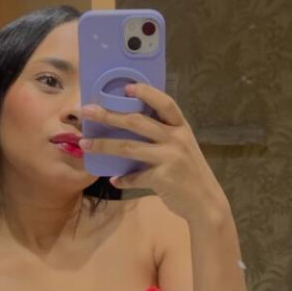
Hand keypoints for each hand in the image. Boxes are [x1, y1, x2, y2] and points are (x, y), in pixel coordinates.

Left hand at [80, 82, 229, 226]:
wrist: (206, 203)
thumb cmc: (190, 174)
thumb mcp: (182, 149)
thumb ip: (163, 137)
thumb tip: (129, 131)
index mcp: (181, 128)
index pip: (165, 103)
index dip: (146, 93)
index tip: (126, 87)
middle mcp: (176, 139)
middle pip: (137, 122)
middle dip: (109, 115)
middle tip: (88, 111)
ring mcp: (169, 157)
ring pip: (128, 147)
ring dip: (103, 145)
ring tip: (85, 144)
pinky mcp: (162, 177)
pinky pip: (135, 177)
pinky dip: (123, 179)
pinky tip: (114, 180)